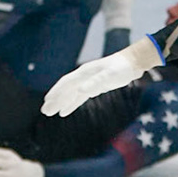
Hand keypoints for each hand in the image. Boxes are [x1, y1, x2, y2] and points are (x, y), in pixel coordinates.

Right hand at [41, 38, 160, 116]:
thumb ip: (96, 82)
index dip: (56, 92)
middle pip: (65, 89)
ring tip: (50, 112)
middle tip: (44, 111)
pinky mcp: (94, 86)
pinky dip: (71, 104)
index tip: (47, 101)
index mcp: (84, 72)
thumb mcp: (110, 76)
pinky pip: (79, 97)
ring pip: (70, 94)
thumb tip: (80, 90)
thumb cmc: (122, 68)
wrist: (133, 63)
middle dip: (55, 100)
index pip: (66, 84)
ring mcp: (88, 81)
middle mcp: (83, 76)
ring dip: (60, 103)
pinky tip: (65, 112)